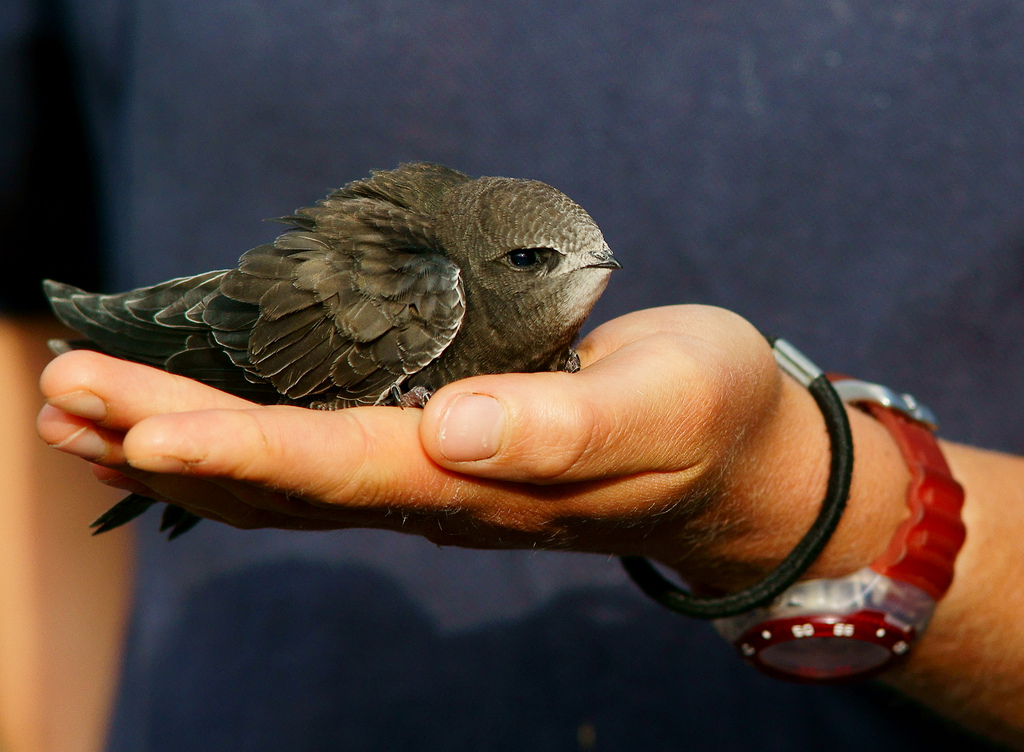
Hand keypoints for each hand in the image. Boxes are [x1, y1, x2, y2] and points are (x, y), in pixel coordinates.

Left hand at [38, 305, 880, 587]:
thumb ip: (564, 424)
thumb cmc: (708, 413)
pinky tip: (195, 433)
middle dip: (168, 441)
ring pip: (283, 482)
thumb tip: (455, 429)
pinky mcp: (443, 455)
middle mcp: (442, 492)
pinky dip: (240, 449)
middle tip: (65, 397)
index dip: (235, 447)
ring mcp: (437, 481)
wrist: (736, 454)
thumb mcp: (661, 404)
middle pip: (280, 482)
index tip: (137, 420)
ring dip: (183, 450)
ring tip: (88, 419)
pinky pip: (317, 464)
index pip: (335, 468)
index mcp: (486, 478)